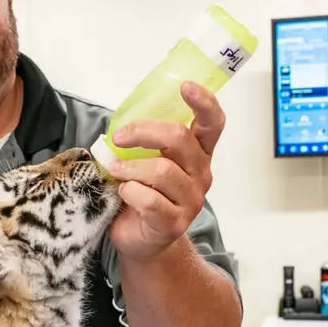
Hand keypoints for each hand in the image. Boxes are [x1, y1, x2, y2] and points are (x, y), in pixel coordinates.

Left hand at [106, 81, 222, 260]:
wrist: (140, 239)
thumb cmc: (141, 194)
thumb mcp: (144, 161)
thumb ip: (142, 142)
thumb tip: (120, 123)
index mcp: (197, 153)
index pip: (212, 123)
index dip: (204, 102)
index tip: (185, 87)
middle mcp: (200, 174)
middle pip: (180, 139)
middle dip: (144, 132)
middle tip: (119, 138)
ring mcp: (191, 200)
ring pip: (162, 171)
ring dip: (130, 168)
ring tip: (115, 171)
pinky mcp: (174, 222)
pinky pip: (150, 200)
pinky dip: (130, 192)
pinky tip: (124, 194)